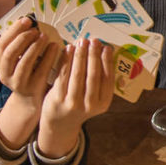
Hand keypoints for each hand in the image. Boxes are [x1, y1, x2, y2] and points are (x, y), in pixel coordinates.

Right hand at [0, 17, 62, 147]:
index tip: (26, 20)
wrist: (31, 99)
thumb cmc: (28, 72)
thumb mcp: (20, 59)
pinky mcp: (32, 88)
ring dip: (35, 47)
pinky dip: (48, 57)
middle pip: (10, 53)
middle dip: (23, 38)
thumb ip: (23, 44)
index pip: (2, 44)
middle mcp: (5, 73)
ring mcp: (17, 83)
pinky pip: (41, 70)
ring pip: (24, 63)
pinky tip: (55, 47)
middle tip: (35, 29)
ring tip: (44, 36)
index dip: (13, 30)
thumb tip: (32, 21)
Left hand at [37, 39, 115, 157]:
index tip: (106, 47)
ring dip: (80, 55)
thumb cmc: (79, 105)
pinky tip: (68, 49)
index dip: (107, 61)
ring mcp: (73, 103)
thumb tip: (101, 52)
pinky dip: (66, 60)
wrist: (60, 123)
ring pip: (78, 74)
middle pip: (93, 75)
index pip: (107, 78)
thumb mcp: (94, 99)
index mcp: (103, 103)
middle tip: (94, 40)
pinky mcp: (58, 98)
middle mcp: (90, 104)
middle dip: (93, 55)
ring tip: (82, 42)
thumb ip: (99, 81)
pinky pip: (63, 75)